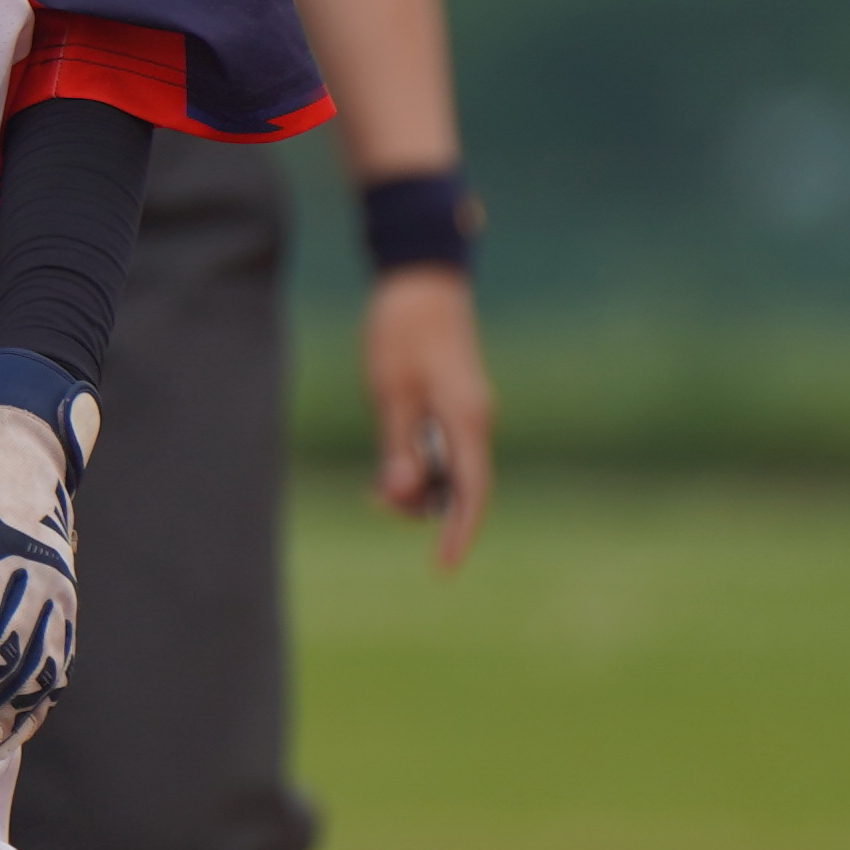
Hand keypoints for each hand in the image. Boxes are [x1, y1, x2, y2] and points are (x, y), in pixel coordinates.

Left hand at [0, 399, 93, 774]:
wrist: (27, 444)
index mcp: (7, 551)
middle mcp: (43, 582)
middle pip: (5, 664)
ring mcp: (61, 599)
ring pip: (38, 677)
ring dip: (0, 723)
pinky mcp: (65, 610)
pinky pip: (56, 671)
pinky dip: (32, 711)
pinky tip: (3, 743)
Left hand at [365, 266, 493, 568]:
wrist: (420, 280)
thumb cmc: (402, 331)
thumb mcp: (390, 391)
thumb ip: (398, 445)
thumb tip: (403, 493)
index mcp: (467, 419)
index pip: (472, 492)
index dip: (459, 534)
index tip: (443, 569)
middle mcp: (475, 421)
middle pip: (458, 487)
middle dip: (421, 507)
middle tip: (373, 500)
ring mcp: (466, 414)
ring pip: (448, 471)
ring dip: (416, 486)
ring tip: (373, 487)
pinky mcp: (453, 405)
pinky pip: (441, 450)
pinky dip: (417, 465)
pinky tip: (388, 468)